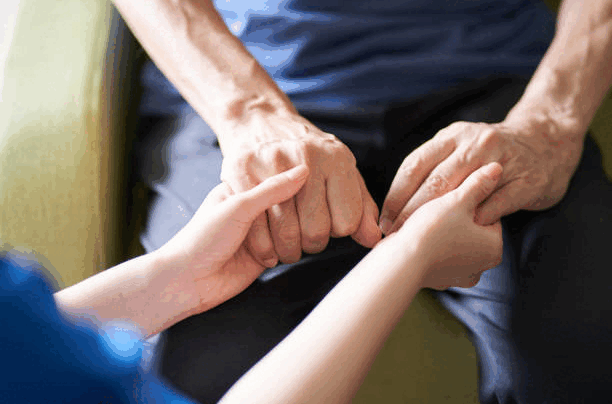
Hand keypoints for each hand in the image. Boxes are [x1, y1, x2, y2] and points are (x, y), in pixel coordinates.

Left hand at [157, 165, 309, 312]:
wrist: (189, 281)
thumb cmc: (203, 238)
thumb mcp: (238, 207)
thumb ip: (272, 190)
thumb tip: (303, 171)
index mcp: (240, 187)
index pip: (276, 180)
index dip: (289, 186)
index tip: (300, 189)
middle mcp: (251, 208)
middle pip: (286, 204)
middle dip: (286, 217)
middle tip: (270, 227)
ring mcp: (260, 232)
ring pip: (291, 226)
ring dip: (286, 238)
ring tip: (268, 247)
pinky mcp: (267, 254)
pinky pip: (289, 248)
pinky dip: (289, 251)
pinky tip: (281, 254)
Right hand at [220, 112, 380, 265]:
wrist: (261, 121)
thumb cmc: (308, 155)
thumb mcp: (341, 172)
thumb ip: (361, 206)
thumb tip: (374, 239)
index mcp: (336, 159)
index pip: (346, 222)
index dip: (338, 231)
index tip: (329, 225)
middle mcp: (306, 158)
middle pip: (315, 231)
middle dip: (312, 244)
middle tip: (305, 239)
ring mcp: (272, 163)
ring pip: (285, 234)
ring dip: (288, 250)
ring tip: (288, 244)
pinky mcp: (243, 171)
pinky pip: (256, 228)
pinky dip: (263, 247)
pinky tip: (268, 244)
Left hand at [379, 121, 583, 233]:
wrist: (548, 141)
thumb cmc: (491, 153)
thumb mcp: (459, 147)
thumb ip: (433, 168)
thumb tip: (395, 207)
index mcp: (452, 136)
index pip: (414, 166)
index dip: (396, 196)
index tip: (384, 222)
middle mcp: (474, 143)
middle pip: (434, 181)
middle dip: (410, 212)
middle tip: (397, 236)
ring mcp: (502, 160)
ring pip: (462, 191)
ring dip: (438, 220)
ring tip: (422, 240)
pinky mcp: (527, 179)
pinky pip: (498, 202)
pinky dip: (479, 219)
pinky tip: (465, 234)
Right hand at [386, 162, 504, 289]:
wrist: (399, 264)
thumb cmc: (431, 231)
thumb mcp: (457, 201)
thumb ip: (478, 184)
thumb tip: (497, 168)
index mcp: (493, 247)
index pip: (487, 213)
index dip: (469, 200)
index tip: (454, 194)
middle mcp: (480, 266)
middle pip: (470, 230)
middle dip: (456, 217)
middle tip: (439, 206)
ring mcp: (457, 276)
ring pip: (452, 243)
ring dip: (442, 232)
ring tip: (425, 220)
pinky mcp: (436, 279)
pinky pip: (436, 256)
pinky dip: (429, 246)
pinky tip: (417, 236)